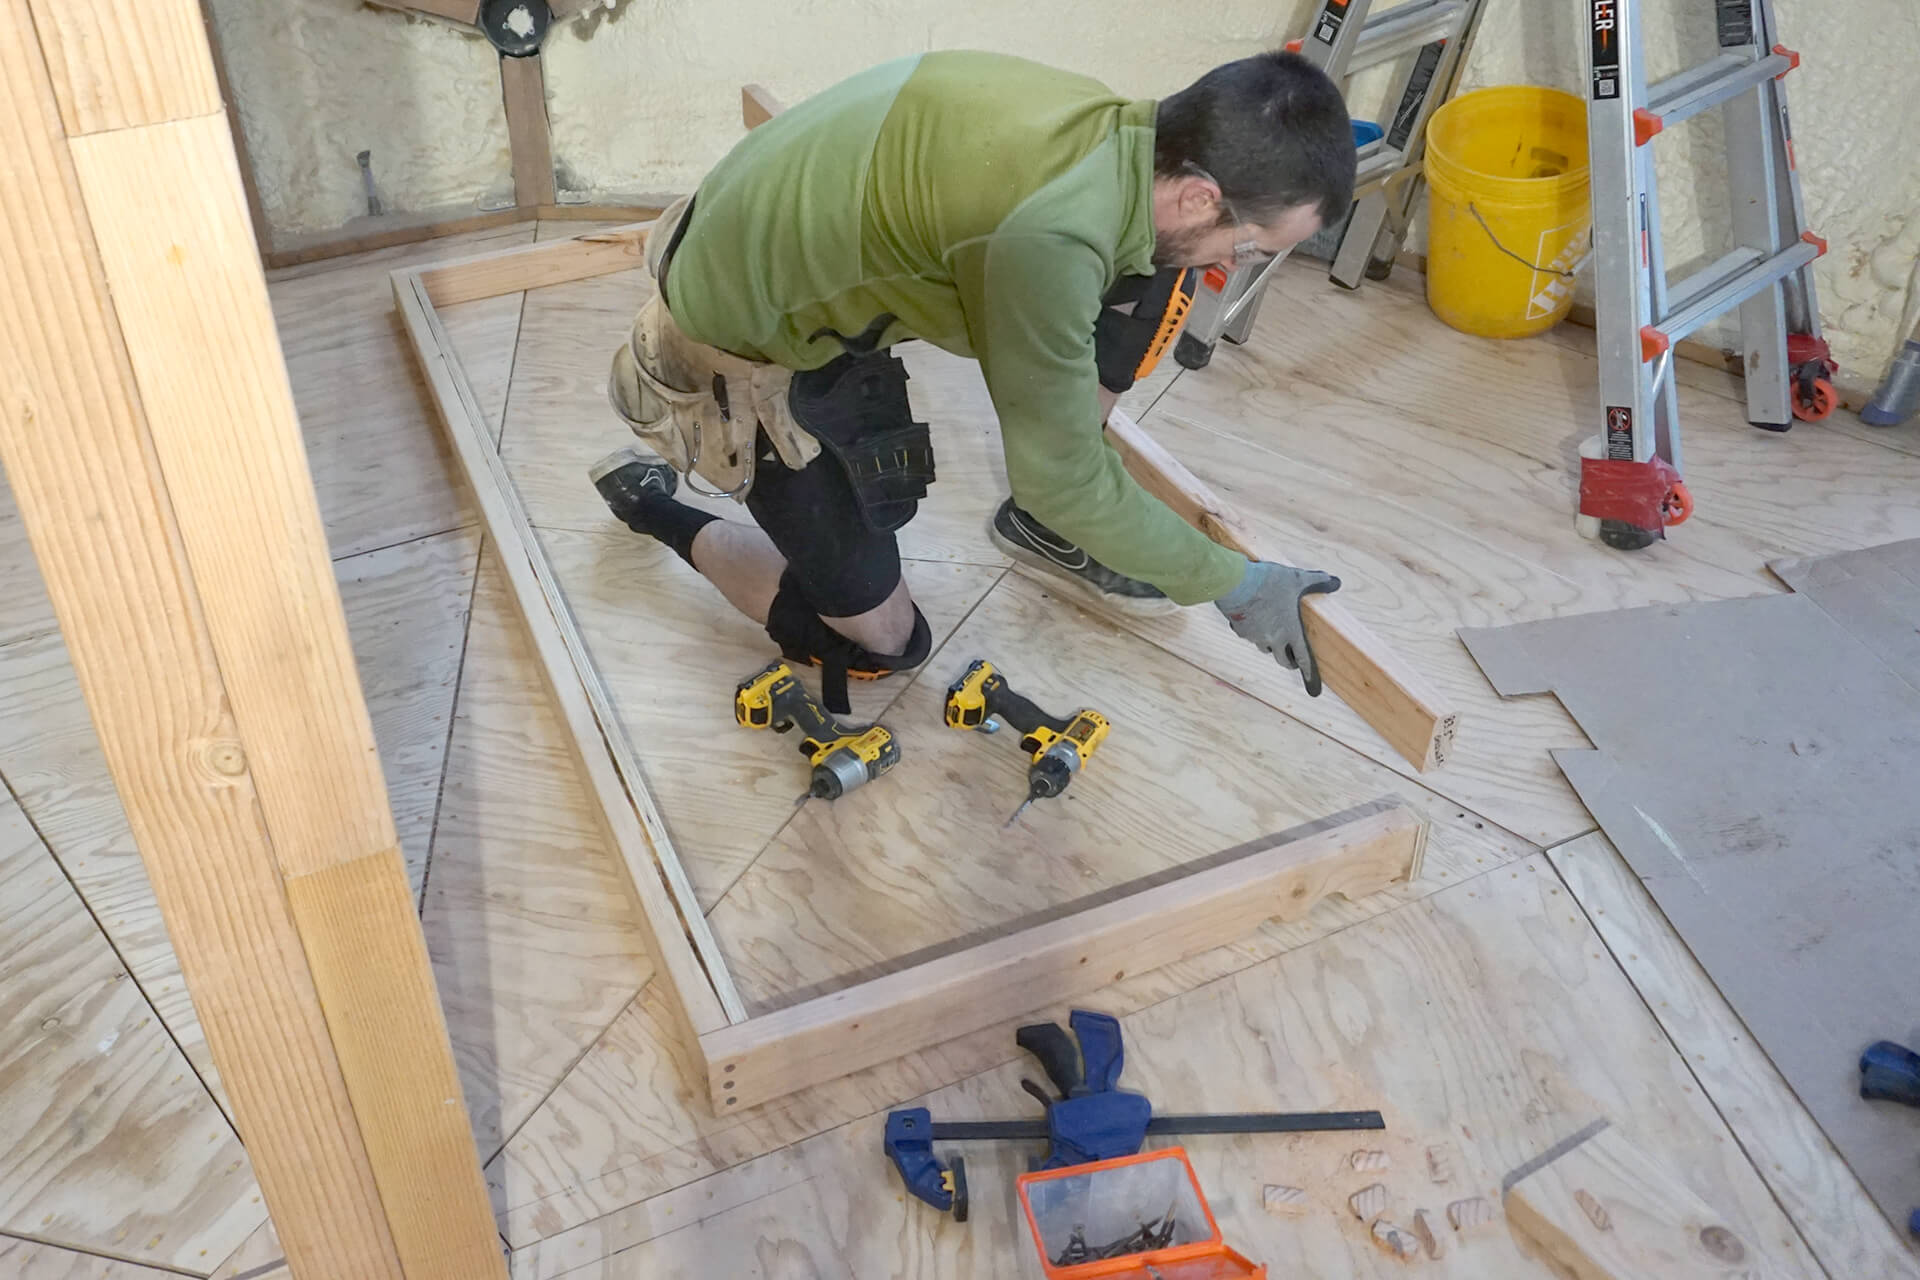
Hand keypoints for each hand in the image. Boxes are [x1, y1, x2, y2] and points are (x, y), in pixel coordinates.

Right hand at [1214, 560, 1341, 694]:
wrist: (1235, 583)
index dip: (1310, 673)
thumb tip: (1336, 582)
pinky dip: (1253, 630)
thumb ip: (1317, 582)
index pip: (1303, 658)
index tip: (1314, 689)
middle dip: (1289, 661)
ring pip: (1265, 647)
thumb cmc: (1268, 582)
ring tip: (1272, 631)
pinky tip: (1252, 616)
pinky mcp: (1239, 630)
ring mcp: (1254, 636)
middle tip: (1292, 660)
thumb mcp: (1297, 579)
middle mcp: (1273, 639)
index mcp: (1290, 631)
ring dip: (1271, 644)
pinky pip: (1249, 635)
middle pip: (1283, 659)